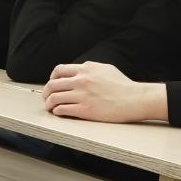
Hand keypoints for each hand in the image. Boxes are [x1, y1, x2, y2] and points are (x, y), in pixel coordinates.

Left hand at [42, 62, 164, 122]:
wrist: (134, 99)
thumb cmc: (123, 85)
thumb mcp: (105, 68)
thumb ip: (90, 68)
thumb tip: (79, 69)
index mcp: (86, 69)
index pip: (59, 70)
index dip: (52, 77)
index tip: (52, 83)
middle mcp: (81, 80)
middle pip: (52, 84)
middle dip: (46, 92)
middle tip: (46, 97)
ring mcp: (82, 95)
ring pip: (54, 98)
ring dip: (49, 103)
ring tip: (50, 107)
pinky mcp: (84, 110)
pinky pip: (62, 110)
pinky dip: (57, 111)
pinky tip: (59, 112)